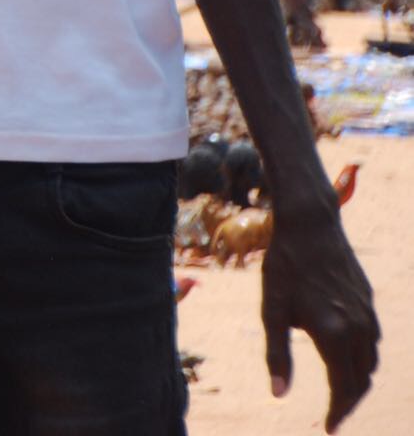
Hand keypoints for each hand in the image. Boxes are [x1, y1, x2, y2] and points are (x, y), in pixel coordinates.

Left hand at [263, 207, 379, 431]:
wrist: (310, 227)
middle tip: (334, 417)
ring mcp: (367, 315)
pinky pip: (372, 342)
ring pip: (370, 362)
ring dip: (358, 381)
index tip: (328, 428)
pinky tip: (347, 358)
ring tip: (340, 392)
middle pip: (361, 380)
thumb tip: (279, 394)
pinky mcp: (368, 303)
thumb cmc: (284, 267)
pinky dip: (363, 359)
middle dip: (348, 402)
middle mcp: (357, 329)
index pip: (343, 387)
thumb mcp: (272, 311)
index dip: (337, 411)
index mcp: (332, 334)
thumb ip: (277, 355)